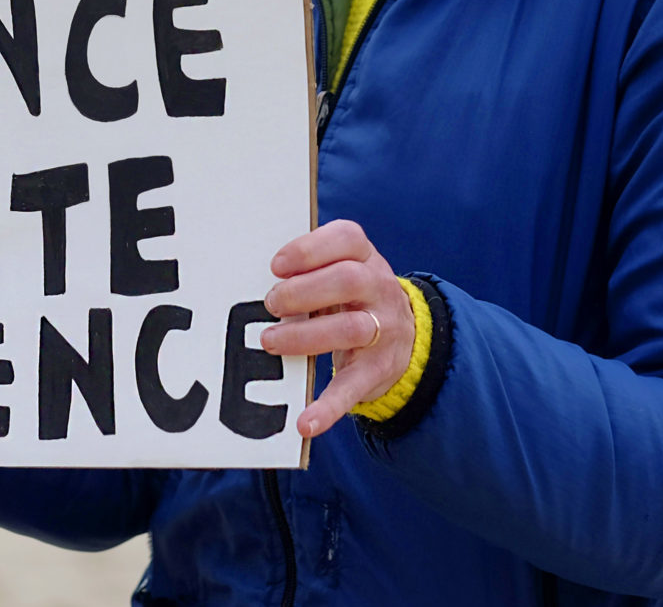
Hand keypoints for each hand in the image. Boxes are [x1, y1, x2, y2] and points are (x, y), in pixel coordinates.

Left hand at [259, 219, 414, 437]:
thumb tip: (258, 284)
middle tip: (271, 304)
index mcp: (365, 258)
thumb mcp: (340, 272)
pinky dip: (328, 408)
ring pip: (351, 329)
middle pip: (348, 280)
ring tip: (271, 342)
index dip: (309, 249)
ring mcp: (384, 329)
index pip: (347, 239)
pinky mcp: (378, 370)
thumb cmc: (352, 297)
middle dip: (303, 291)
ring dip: (306, 337)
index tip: (276, 265)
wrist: (404, 337)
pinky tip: (306, 423)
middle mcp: (380, 288)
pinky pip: (353, 388)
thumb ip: (309, 271)